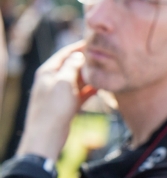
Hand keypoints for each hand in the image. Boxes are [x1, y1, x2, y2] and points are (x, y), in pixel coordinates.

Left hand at [16, 41, 97, 160]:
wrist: (48, 135)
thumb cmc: (53, 108)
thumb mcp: (63, 82)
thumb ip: (71, 66)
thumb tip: (79, 55)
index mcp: (48, 71)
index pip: (64, 54)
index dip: (78, 47)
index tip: (94, 43)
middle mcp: (53, 80)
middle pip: (72, 66)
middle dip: (87, 62)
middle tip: (104, 57)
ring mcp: (60, 93)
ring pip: (78, 80)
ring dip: (90, 76)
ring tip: (106, 71)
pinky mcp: (67, 105)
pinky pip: (81, 93)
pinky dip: (90, 89)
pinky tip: (102, 87)